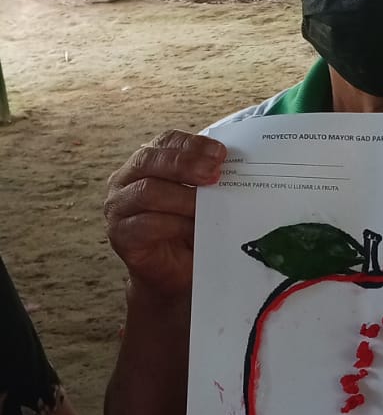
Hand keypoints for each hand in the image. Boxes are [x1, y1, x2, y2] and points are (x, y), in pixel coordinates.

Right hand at [105, 130, 225, 297]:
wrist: (172, 272)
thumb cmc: (186, 230)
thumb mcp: (199, 199)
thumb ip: (207, 180)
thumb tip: (233, 167)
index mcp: (147, 162)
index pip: (165, 141)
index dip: (192, 144)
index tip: (219, 153)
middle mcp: (126, 179)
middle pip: (149, 160)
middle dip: (184, 164)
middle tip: (213, 174)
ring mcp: (119, 207)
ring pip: (147, 191)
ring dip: (182, 197)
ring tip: (207, 206)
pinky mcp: (120, 235)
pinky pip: (145, 224)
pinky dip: (173, 225)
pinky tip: (193, 229)